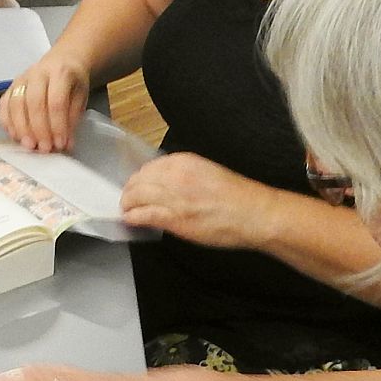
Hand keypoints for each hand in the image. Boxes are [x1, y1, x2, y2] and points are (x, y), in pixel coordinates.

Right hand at [0, 53, 89, 151]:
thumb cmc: (72, 82)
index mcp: (60, 73)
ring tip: (29, 145)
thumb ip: (72, 119)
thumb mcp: (80, 98)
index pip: (56, 101)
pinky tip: (15, 136)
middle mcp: (38, 73)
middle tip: (44, 148)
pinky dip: (7, 122)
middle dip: (38, 129)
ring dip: (21, 128)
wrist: (62, 61)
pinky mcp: (10, 86)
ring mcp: (21, 78)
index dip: (58, 125)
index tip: (60, 143)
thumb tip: (64, 144)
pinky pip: (3, 105)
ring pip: (15, 104)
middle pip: (33, 102)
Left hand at [119, 152, 279, 249]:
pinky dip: (133, 217)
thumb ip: (184, 175)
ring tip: (127, 210)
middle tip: (129, 199)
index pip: (150, 167)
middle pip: (140, 180)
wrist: (254, 213)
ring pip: (137, 196)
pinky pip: (144, 215)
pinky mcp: (175, 218)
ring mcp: (174, 197)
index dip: (141, 178)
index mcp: (184, 161)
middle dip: (131, 190)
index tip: (139, 185)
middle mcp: (176, 175)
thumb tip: (166, 184)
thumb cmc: (237, 196)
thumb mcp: (207, 172)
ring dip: (128, 204)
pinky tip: (130, 219)